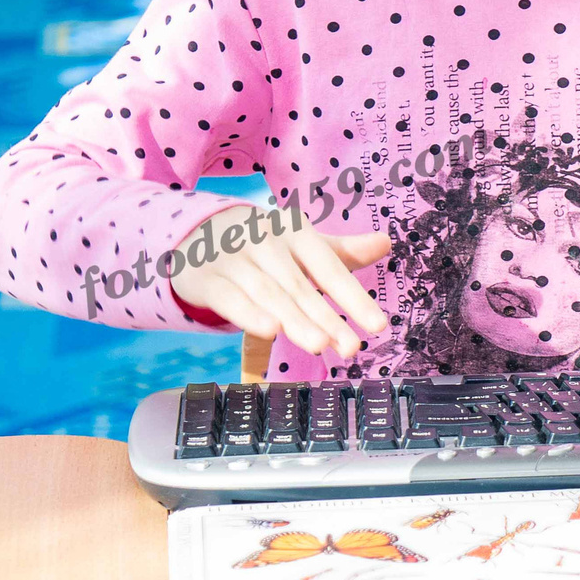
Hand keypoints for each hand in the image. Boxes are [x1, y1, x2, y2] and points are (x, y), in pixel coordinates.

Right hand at [170, 206, 391, 359]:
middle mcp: (266, 241)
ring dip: (294, 319)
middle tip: (352, 348)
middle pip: (301, 286)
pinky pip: (230, 297)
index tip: (378, 325)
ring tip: (320, 345)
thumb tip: (385, 243)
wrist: (194, 232)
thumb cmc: (263, 245)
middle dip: (327, 318)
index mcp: (295, 232)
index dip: (354, 297)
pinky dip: (249, 313)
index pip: (330, 268)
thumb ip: (341, 252)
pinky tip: (270, 331)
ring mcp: (234, 258)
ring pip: (268, 293)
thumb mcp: (301, 245)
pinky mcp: (206, 278)